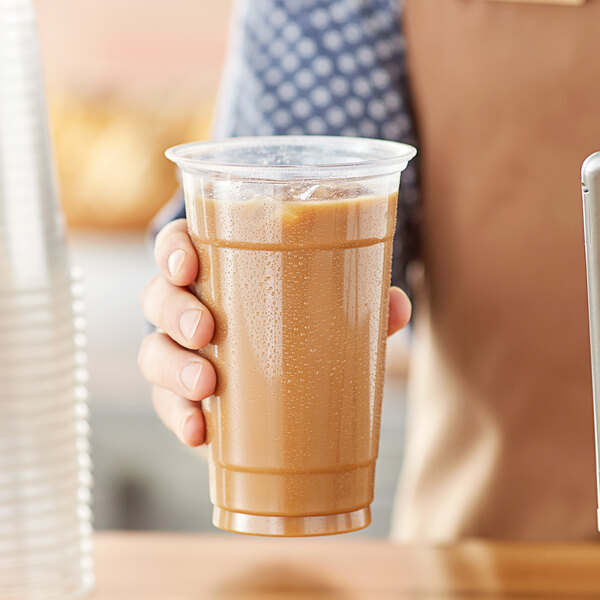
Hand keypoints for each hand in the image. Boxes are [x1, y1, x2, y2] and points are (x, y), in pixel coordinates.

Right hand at [138, 219, 411, 446]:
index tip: (189, 265)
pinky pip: (169, 405)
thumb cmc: (295, 317)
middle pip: (158, 299)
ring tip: (207, 385)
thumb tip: (397, 307)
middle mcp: (189, 308)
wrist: (279, 367)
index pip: (176, 248)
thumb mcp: (324, 302)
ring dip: (173, 368)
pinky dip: (180, 418)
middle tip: (206, 329)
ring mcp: (183, 355)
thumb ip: (357, 299)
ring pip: (154, 353)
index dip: (173, 252)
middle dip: (174, 312)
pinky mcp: (188, 398)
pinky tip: (200, 432)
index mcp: (216, 271)